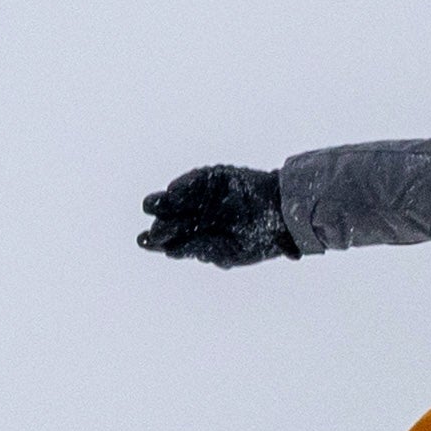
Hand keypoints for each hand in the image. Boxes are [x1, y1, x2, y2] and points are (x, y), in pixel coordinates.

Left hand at [137, 164, 296, 266]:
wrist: (285, 213)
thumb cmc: (261, 238)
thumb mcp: (228, 252)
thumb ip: (201, 249)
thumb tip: (171, 251)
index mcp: (203, 236)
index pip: (174, 239)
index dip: (159, 241)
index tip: (145, 241)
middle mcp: (201, 216)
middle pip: (172, 218)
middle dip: (159, 223)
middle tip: (148, 231)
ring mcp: (207, 196)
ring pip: (178, 199)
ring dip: (163, 202)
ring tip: (149, 205)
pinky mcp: (216, 178)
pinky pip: (195, 181)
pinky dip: (183, 185)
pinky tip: (172, 192)